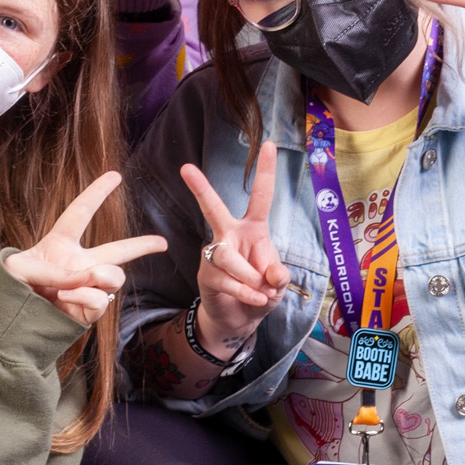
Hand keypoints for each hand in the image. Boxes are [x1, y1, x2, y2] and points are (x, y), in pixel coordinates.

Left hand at [3, 171, 167, 324]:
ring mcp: (86, 288)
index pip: (80, 213)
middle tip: (162, 243)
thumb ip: (52, 269)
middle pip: (117, 250)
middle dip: (142, 245)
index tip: (114, 176)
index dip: (96, 193)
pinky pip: (100, 300)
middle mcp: (78, 264)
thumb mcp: (19, 269)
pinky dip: (83, 298)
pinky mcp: (88, 312)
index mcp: (59, 244)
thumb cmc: (6, 288)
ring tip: (80, 280)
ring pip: (115, 276)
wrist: (5, 323)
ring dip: (101, 275)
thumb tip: (86, 278)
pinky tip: (64, 299)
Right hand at [180, 141, 290, 349]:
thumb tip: (273, 274)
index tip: (270, 144)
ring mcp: (214, 253)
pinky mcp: (205, 273)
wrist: (240, 319)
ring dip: (250, 278)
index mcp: (253, 229)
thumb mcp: (278, 284)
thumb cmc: (261, 292)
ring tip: (261, 292)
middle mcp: (230, 235)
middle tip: (186, 168)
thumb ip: (279, 276)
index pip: (260, 197)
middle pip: (213, 208)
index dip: (266, 171)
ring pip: (227, 256)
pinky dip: (247, 293)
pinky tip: (256, 300)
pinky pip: (226, 279)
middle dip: (200, 188)